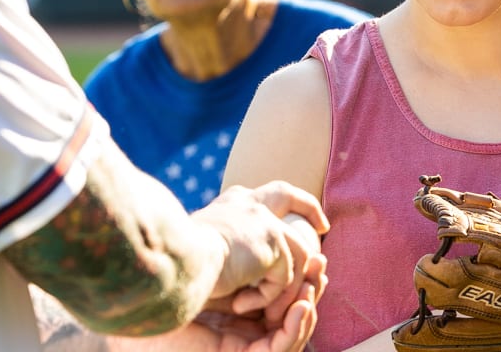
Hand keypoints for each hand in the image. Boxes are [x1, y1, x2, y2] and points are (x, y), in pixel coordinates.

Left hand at [108, 254, 325, 351]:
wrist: (148, 303)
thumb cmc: (174, 280)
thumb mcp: (221, 257)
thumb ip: (246, 246)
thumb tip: (271, 214)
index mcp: (241, 303)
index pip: (280, 291)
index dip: (300, 271)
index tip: (312, 247)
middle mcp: (246, 326)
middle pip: (291, 310)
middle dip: (311, 287)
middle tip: (322, 264)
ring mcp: (246, 344)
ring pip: (291, 329)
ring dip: (308, 305)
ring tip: (316, 283)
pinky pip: (280, 347)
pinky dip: (295, 327)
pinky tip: (302, 306)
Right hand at [190, 181, 328, 319]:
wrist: (176, 259)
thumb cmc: (179, 262)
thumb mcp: (209, 248)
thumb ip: (234, 247)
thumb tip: (248, 264)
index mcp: (232, 204)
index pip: (265, 194)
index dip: (288, 201)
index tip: (302, 214)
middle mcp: (249, 203)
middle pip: (287, 195)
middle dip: (308, 208)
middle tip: (324, 226)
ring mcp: (264, 219)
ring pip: (296, 253)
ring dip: (282, 286)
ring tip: (257, 305)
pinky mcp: (273, 241)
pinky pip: (284, 279)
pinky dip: (265, 298)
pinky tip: (239, 304)